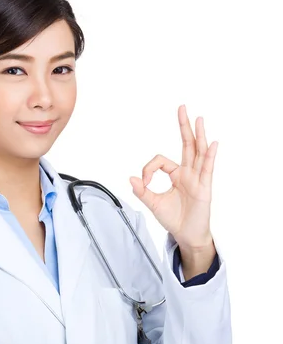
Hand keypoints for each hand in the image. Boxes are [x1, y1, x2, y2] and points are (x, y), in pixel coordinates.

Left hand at [129, 104, 217, 249]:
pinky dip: (210, 156)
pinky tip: (212, 144)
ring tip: (198, 119)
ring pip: (198, 153)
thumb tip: (130, 178)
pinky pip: (207, 169)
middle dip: (184, 127)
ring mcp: (197, 179)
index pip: (161, 161)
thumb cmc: (174, 219)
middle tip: (182, 108)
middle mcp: (188, 173)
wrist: (186, 235)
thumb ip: (142, 191)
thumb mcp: (153, 204)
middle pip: (187, 145)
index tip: (142, 182)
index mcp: (176, 175)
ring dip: (199, 135)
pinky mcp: (204, 188)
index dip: (148, 169)